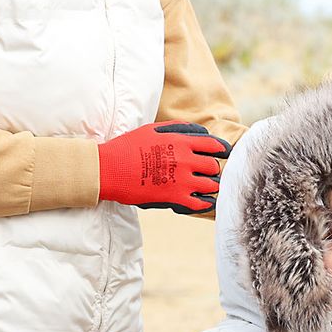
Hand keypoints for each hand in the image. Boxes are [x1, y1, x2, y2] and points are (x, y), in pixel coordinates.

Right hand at [97, 121, 229, 214]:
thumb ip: (178, 128)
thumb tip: (201, 131)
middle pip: (213, 166)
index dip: (222, 150)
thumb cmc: (128, 147)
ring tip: (206, 187)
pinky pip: (200, 203)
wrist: (108, 169)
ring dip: (209, 186)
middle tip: (208, 172)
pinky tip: (204, 202)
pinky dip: (205, 203)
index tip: (224, 153)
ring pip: (211, 185)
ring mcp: (181, 180)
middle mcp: (185, 160)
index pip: (213, 145)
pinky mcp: (174, 198)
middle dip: (212, 169)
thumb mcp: (152, 129)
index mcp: (181, 142)